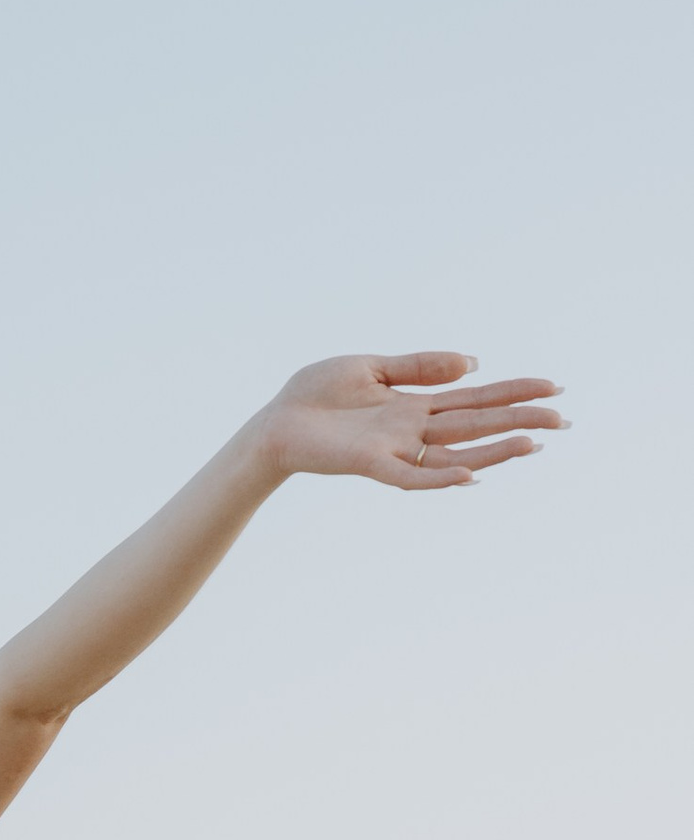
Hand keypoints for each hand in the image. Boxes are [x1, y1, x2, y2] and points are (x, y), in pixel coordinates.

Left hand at [259, 353, 564, 489]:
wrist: (274, 423)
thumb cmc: (315, 396)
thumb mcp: (372, 367)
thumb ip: (420, 366)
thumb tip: (473, 362)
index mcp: (415, 405)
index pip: (476, 397)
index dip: (514, 391)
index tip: (553, 386)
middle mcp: (413, 430)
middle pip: (478, 424)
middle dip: (520, 420)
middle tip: (564, 419)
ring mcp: (396, 450)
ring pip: (456, 451)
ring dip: (495, 449)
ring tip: (533, 443)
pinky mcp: (371, 464)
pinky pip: (412, 476)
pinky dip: (440, 477)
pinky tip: (470, 474)